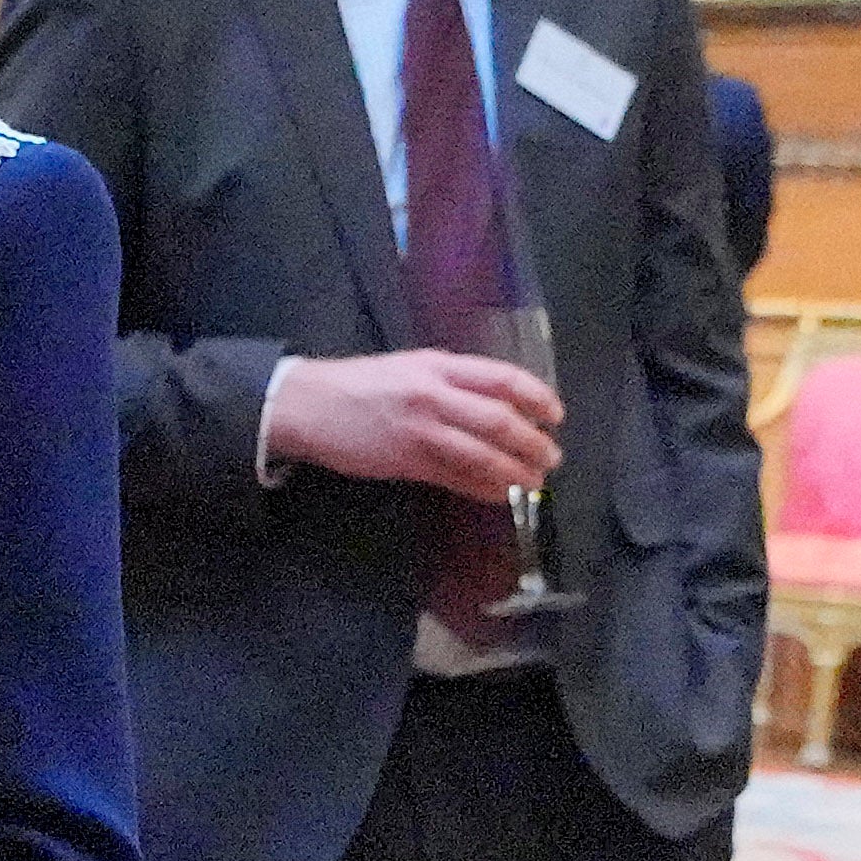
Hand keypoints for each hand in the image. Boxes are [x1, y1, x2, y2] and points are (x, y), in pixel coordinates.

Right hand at [264, 346, 561, 496]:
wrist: (305, 404)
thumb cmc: (357, 385)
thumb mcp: (408, 368)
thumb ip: (449, 382)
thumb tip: (496, 405)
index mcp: (437, 366)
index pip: (502, 379)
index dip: (537, 397)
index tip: (555, 414)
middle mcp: (434, 394)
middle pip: (499, 419)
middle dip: (533, 442)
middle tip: (551, 457)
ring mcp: (420, 430)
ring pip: (482, 453)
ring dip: (514, 471)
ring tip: (533, 483)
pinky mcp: (406, 461)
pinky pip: (456, 478)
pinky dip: (483, 488)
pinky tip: (499, 495)